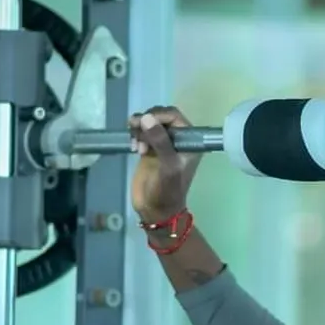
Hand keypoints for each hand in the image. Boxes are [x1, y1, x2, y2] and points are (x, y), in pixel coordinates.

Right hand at [129, 106, 202, 221]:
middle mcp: (178, 140)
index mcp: (190, 141)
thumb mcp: (168, 166)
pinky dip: (136, 135)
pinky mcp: (150, 149)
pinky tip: (134, 147)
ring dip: (140, 128)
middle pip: (161, 117)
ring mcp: (163, 144)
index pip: (174, 116)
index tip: (145, 122)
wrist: (155, 210)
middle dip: (147, 121)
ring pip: (149, 123)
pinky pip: (142, 133)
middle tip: (136, 131)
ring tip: (136, 144)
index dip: (159, 115)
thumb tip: (147, 117)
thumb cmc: (167, 190)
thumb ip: (160, 141)